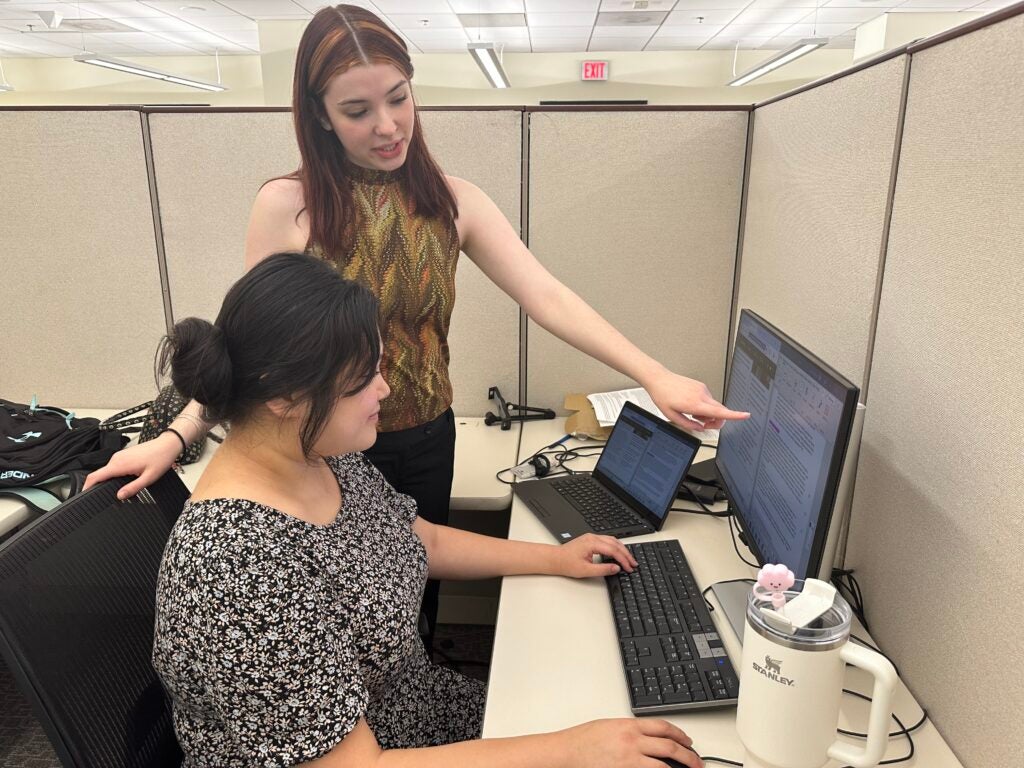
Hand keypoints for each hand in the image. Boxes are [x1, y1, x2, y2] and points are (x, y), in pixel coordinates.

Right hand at [82, 433, 181, 499]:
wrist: (168, 445)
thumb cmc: (160, 459)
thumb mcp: (148, 478)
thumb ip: (133, 488)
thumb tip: (119, 496)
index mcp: (119, 464)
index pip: (95, 476)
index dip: (86, 487)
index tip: (83, 496)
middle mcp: (116, 459)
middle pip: (100, 475)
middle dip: (99, 487)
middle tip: (104, 499)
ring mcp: (119, 456)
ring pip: (108, 472)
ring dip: (109, 481)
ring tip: (118, 491)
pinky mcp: (124, 455)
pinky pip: (114, 468)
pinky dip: (115, 476)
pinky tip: (125, 481)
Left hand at [554, 533, 636, 578]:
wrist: (555, 559)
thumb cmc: (566, 564)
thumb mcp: (586, 570)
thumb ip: (603, 569)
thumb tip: (616, 568)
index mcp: (592, 543)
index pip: (613, 550)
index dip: (623, 560)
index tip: (629, 568)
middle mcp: (593, 537)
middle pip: (615, 544)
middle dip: (626, 554)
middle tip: (634, 564)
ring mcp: (592, 537)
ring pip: (613, 540)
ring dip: (622, 549)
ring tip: (629, 559)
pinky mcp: (591, 540)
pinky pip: (607, 541)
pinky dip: (616, 547)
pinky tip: (619, 553)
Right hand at [560, 717, 701, 767]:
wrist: (566, 753)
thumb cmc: (583, 740)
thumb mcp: (610, 726)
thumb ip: (631, 731)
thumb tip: (650, 738)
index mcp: (629, 726)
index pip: (664, 727)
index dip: (681, 734)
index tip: (688, 741)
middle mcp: (632, 742)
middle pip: (670, 746)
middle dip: (688, 756)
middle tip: (697, 762)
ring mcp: (630, 760)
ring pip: (664, 766)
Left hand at [643, 370, 748, 430]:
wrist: (659, 379)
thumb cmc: (663, 395)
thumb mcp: (672, 416)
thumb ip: (688, 425)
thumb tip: (700, 428)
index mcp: (695, 404)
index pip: (719, 411)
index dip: (735, 415)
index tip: (745, 415)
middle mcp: (701, 395)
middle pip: (719, 411)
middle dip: (715, 421)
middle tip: (703, 425)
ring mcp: (702, 389)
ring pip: (713, 406)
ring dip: (707, 413)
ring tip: (691, 413)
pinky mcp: (701, 386)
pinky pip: (708, 399)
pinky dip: (704, 406)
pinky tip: (691, 405)